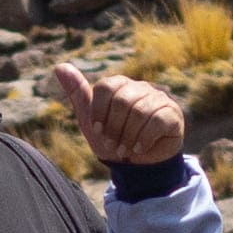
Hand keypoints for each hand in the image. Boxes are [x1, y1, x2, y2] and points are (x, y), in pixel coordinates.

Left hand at [47, 56, 191, 167]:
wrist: (139, 165)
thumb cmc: (113, 140)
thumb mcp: (91, 121)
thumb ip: (77, 94)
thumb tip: (59, 66)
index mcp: (119, 85)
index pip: (105, 87)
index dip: (99, 112)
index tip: (98, 130)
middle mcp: (140, 87)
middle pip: (122, 100)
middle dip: (114, 128)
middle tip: (113, 145)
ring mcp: (159, 99)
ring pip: (139, 112)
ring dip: (128, 137)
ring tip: (125, 150)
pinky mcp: (172, 114)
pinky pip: (157, 120)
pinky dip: (144, 139)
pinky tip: (139, 149)